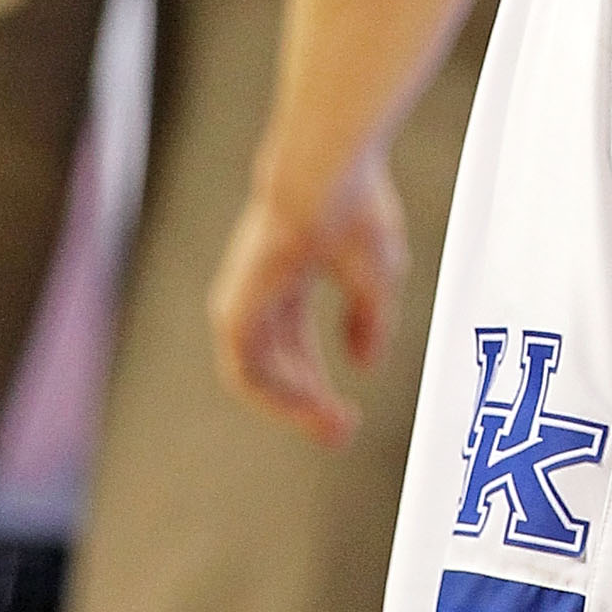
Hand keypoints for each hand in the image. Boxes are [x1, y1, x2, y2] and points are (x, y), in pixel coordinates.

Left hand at [209, 150, 408, 448]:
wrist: (325, 178)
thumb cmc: (354, 207)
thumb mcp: (376, 275)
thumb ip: (370, 323)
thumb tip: (364, 364)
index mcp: (290, 278)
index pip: (297, 345)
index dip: (321, 382)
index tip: (349, 415)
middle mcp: (261, 293)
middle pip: (280, 364)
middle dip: (309, 402)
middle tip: (340, 434)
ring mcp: (244, 302)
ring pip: (258, 374)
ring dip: (293, 406)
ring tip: (330, 426)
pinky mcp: (235, 311)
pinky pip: (247, 372)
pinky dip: (277, 393)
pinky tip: (311, 403)